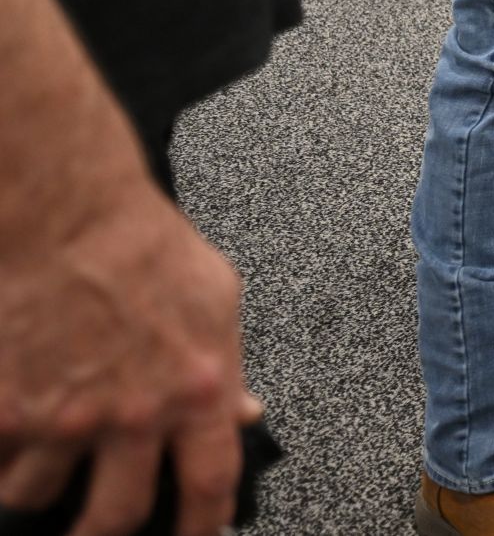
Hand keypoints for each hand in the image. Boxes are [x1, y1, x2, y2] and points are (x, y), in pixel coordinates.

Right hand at [0, 180, 261, 535]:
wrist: (67, 215)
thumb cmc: (142, 245)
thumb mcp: (215, 299)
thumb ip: (228, 366)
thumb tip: (244, 411)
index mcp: (195, 391)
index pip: (210, 484)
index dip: (203, 526)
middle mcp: (131, 416)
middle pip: (115, 517)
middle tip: (92, 533)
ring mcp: (64, 418)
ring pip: (38, 496)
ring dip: (38, 491)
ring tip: (41, 470)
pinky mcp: (7, 411)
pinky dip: (1, 462)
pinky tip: (7, 445)